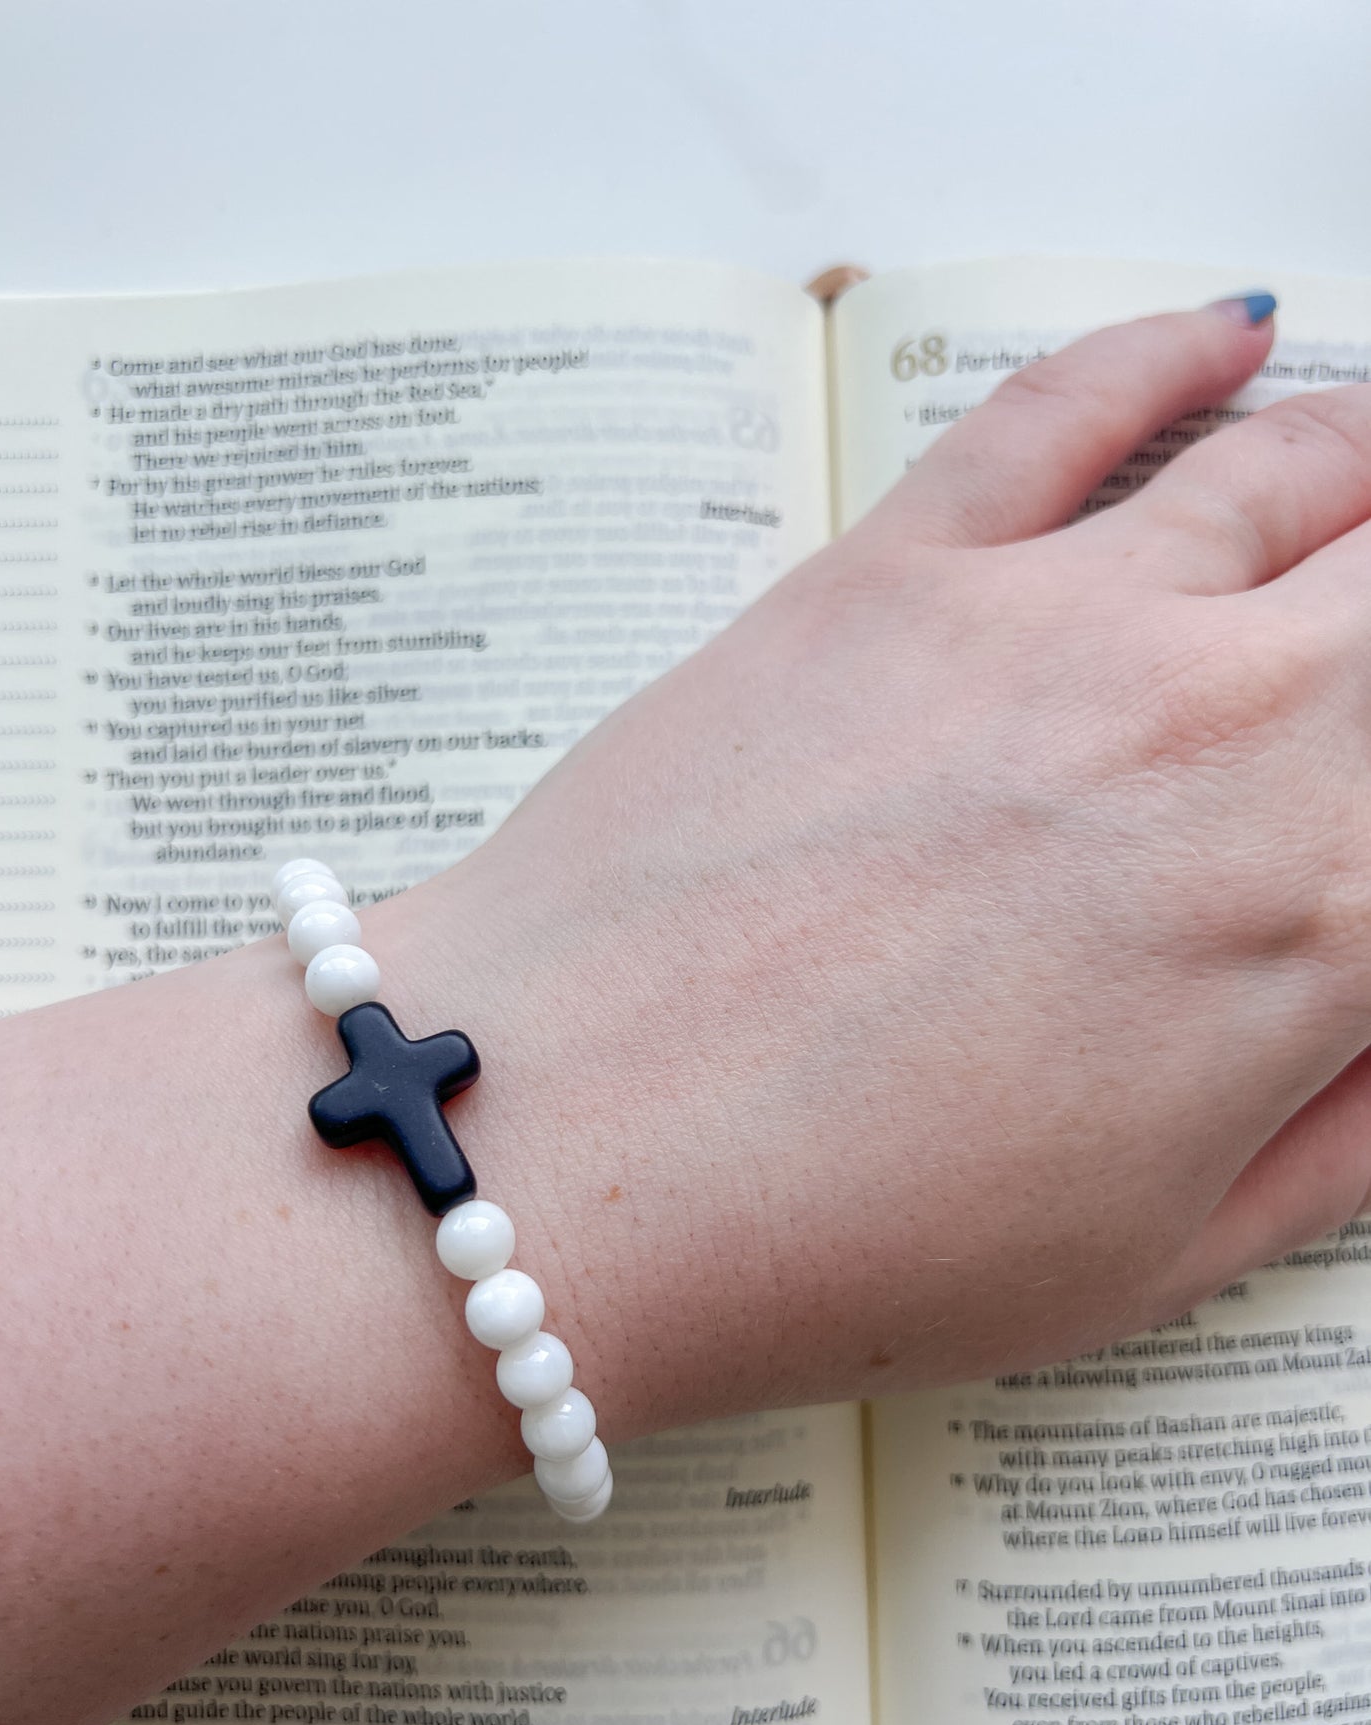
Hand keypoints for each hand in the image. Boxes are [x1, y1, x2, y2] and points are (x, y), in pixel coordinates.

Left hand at [410, 296, 1370, 1423]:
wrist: (572, 1150)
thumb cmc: (839, 1238)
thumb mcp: (1151, 1254)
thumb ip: (1334, 1130)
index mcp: (1316, 922)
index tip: (1364, 821)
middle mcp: (1224, 733)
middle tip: (1366, 671)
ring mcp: (1057, 623)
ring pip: (1294, 467)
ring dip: (1364, 465)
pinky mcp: (897, 568)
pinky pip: (1071, 402)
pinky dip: (1173, 349)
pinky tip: (1232, 331)